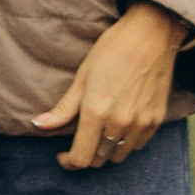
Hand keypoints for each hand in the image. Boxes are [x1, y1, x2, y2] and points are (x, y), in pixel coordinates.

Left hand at [34, 1, 189, 168]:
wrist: (152, 33)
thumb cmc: (113, 49)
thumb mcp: (83, 76)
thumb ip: (63, 108)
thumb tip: (38, 126)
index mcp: (97, 112)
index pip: (81, 158)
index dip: (68, 162)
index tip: (62, 155)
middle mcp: (120, 123)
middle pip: (99, 160)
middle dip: (86, 155)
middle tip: (81, 138)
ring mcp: (141, 123)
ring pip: (119, 155)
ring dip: (106, 150)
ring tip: (101, 131)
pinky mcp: (156, 119)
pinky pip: (138, 145)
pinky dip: (127, 141)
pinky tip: (121, 123)